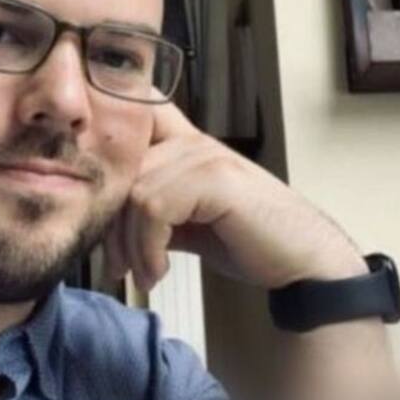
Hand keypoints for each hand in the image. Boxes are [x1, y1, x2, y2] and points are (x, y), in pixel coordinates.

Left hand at [104, 103, 367, 292]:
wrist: (303, 262)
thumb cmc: (251, 242)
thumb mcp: (189, 226)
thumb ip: (154, 215)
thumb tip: (110, 229)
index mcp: (186, 144)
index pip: (130, 124)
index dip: (105, 156)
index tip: (96, 210)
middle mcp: (193, 140)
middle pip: (121, 171)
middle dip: (111, 226)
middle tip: (118, 268)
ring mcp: (206, 155)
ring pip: (134, 192)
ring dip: (132, 246)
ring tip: (144, 275)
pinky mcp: (216, 178)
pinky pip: (154, 207)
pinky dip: (148, 248)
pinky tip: (160, 272)